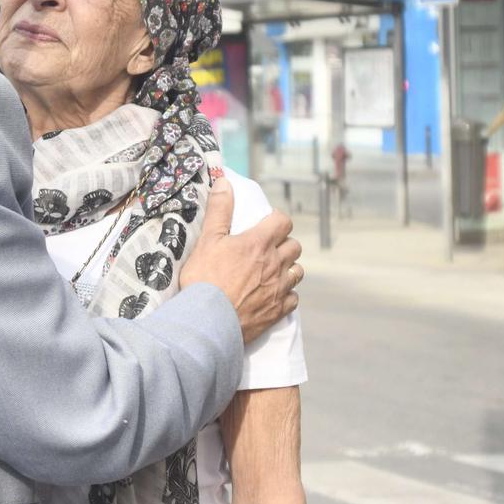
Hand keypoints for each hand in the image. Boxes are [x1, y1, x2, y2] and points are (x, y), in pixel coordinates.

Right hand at [181, 178, 303, 343]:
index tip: (265, 225)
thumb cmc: (205, 279)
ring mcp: (279, 288)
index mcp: (259, 243)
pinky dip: (286, 295)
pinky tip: (272, 295)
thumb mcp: (208, 240)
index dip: (276, 220)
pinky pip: (294, 298)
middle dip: (284, 243)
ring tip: (272, 271)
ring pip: (298, 272)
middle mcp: (275, 263)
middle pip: (294, 245)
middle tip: (267, 249)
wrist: (207, 321)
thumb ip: (220, 210)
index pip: (283, 221)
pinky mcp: (278, 311)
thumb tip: (224, 181)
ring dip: (288, 268)